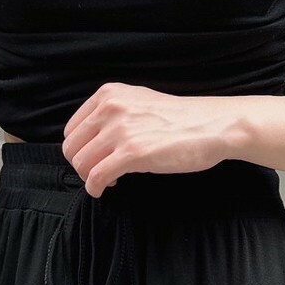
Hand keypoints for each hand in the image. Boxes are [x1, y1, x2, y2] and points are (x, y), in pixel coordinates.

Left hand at [62, 83, 237, 196]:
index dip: (80, 149)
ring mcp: (120, 131)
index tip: (94, 158)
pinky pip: (96, 177)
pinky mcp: (132, 153)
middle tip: (98, 173)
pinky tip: (106, 189)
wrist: (212, 125)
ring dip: (90, 178)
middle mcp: (110, 109)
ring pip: (81, 164)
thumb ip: (113, 113)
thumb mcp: (139, 102)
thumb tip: (93, 139)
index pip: (72, 129)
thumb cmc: (180, 118)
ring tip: (108, 181)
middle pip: (72, 148)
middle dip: (82, 166)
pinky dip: (95, 188)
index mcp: (109, 95)